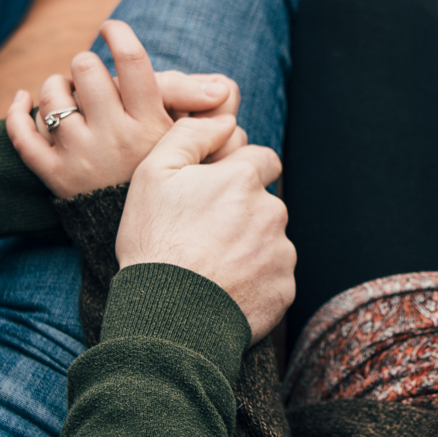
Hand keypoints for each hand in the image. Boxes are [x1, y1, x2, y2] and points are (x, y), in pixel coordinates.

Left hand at [6, 20, 240, 197]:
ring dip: (57, 88)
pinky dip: (17, 111)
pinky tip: (23, 99)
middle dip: (85, 65)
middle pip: (85, 68)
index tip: (112, 29)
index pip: (132, 62)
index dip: (119, 34)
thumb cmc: (166, 173)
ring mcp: (80, 157)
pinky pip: (21, 135)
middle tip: (93, 81)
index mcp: (150, 124)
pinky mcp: (54, 176)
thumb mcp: (189, 138)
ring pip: (52, 96)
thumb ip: (195, 103)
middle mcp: (114, 138)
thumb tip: (221, 87)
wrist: (146, 237)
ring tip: (70, 98)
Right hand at [117, 115, 294, 338]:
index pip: (261, 159)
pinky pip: (273, 276)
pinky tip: (223, 289)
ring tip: (210, 266)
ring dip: (249, 246)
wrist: (168, 317)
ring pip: (270, 239)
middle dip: (242, 211)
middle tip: (204, 234)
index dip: (237, 172)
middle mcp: (271, 211)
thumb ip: (190, 134)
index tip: (214, 193)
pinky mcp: (284, 289)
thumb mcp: (153, 174)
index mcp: (243, 179)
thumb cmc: (155, 243)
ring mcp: (281, 253)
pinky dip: (254, 280)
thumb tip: (225, 120)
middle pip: (264, 202)